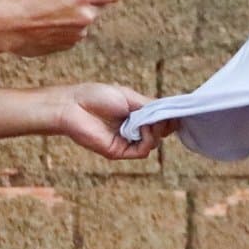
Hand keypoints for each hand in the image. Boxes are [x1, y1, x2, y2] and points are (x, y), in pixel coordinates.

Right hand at [0, 0, 121, 56]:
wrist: (6, 26)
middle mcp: (85, 16)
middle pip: (99, 8)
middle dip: (87, 3)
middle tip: (65, 1)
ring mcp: (78, 33)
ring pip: (84, 22)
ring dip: (74, 18)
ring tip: (49, 14)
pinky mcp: (69, 45)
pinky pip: (73, 34)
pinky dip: (65, 30)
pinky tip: (45, 26)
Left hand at [51, 81, 172, 160]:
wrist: (74, 106)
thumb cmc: (97, 97)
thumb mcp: (130, 97)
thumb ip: (150, 106)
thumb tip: (170, 114)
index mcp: (135, 115)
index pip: (160, 121)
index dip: (169, 117)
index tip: (175, 111)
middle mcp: (133, 130)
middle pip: (160, 133)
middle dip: (165, 124)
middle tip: (163, 115)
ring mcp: (126, 141)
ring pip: (154, 143)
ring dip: (156, 131)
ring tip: (148, 121)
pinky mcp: (119, 151)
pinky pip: (142, 151)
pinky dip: (148, 140)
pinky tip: (143, 128)